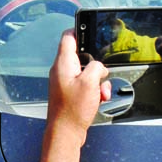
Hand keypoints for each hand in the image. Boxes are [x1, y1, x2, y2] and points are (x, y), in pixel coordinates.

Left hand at [47, 30, 110, 145]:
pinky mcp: (69, 91)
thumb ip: (96, 68)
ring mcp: (64, 81)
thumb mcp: (90, 83)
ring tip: (99, 92)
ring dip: (97, 81)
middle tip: (101, 75)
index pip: (67, 37)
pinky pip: (85, 84)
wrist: (66, 132)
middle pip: (81, 56)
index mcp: (63, 63)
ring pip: (86, 72)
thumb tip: (99, 67)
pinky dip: (94, 90)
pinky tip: (97, 99)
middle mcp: (61, 70)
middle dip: (96, 65)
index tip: (89, 28)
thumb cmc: (73, 110)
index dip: (78, 30)